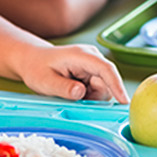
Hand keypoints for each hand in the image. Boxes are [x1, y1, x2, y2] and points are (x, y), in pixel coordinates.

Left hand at [15, 44, 129, 103]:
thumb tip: (81, 92)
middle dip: (96, 97)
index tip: (124, 101)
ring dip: (91, 98)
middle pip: (107, 82)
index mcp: (81, 55)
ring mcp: (93, 66)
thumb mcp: (45, 81)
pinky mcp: (92, 74)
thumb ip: (63, 88)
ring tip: (69, 94)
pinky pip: (98, 90)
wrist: (32, 60)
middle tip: (75, 100)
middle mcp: (92, 58)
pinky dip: (88, 97)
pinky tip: (73, 93)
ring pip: (104, 89)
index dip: (116, 85)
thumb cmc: (37, 68)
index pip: (106, 69)